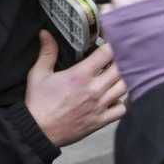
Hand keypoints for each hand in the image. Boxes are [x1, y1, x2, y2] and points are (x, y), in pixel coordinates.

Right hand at [25, 32, 125, 146]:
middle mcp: (94, 89)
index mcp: (80, 75)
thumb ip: (47, 51)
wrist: (39, 130)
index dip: (111, 44)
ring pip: (124, 87)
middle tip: (114, 57)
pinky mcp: (101, 120)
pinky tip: (114, 96)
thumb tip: (45, 33)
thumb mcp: (39, 73)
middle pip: (120, 69)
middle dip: (119, 60)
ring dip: (122, 79)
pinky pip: (122, 109)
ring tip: (115, 75)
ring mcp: (100, 105)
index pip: (107, 53)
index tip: (109, 41)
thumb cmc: (38, 102)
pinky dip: (122, 101)